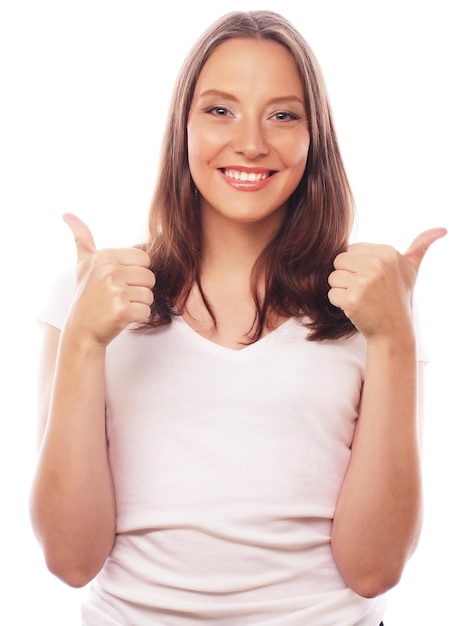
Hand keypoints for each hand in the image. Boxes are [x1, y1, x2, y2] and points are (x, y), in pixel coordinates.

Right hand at [63, 213, 155, 345]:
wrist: (81, 330)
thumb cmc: (87, 296)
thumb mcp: (83, 265)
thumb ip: (82, 239)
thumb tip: (67, 214)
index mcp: (104, 256)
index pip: (145, 259)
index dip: (136, 273)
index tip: (119, 281)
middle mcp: (108, 271)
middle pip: (150, 277)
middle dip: (138, 289)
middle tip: (118, 296)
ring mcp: (115, 291)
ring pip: (149, 295)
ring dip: (138, 304)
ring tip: (119, 306)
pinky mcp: (122, 311)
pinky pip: (146, 311)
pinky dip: (137, 317)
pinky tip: (121, 317)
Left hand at [328, 227, 446, 341]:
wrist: (393, 330)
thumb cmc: (399, 297)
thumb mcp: (411, 270)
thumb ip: (420, 247)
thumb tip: (441, 230)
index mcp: (388, 253)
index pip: (351, 249)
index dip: (356, 265)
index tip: (372, 278)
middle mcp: (377, 265)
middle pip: (339, 261)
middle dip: (346, 275)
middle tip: (364, 289)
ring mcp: (364, 282)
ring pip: (333, 277)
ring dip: (342, 289)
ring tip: (361, 297)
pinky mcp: (352, 299)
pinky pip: (332, 293)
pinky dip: (339, 302)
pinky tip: (356, 307)